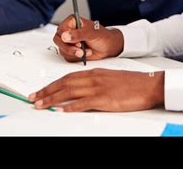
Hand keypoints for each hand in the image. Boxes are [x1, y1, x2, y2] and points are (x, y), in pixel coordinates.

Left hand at [28, 69, 164, 111]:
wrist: (149, 85)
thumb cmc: (133, 83)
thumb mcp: (111, 78)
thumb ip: (96, 82)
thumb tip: (82, 91)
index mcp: (95, 72)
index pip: (68, 77)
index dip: (52, 84)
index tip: (41, 90)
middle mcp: (94, 78)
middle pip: (64, 83)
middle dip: (47, 91)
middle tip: (33, 98)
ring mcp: (99, 88)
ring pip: (69, 92)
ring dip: (53, 98)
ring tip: (40, 104)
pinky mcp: (105, 99)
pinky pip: (84, 103)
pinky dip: (71, 107)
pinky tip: (62, 110)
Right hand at [53, 15, 123, 62]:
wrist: (108, 47)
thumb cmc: (102, 36)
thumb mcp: (92, 33)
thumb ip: (78, 34)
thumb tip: (64, 36)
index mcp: (72, 22)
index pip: (61, 29)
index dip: (66, 38)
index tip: (77, 43)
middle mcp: (68, 31)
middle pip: (58, 40)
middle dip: (69, 48)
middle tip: (80, 51)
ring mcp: (68, 41)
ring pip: (62, 49)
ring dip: (74, 53)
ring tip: (87, 51)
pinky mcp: (70, 51)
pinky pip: (67, 56)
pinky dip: (76, 57)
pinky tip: (86, 53)